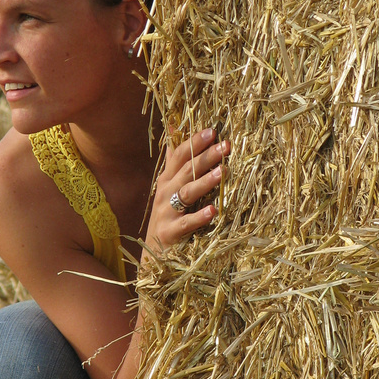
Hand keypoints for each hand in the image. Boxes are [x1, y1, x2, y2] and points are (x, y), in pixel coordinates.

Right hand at [145, 127, 229, 254]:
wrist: (153, 252)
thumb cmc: (167, 214)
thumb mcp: (168, 185)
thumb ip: (175, 158)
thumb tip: (174, 126)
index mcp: (167, 179)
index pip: (180, 155)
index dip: (194, 142)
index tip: (212, 131)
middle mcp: (164, 192)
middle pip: (186, 171)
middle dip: (206, 157)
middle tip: (225, 145)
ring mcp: (166, 212)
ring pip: (186, 193)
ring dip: (205, 181)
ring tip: (223, 172)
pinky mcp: (170, 232)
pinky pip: (186, 223)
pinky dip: (199, 217)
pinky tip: (214, 210)